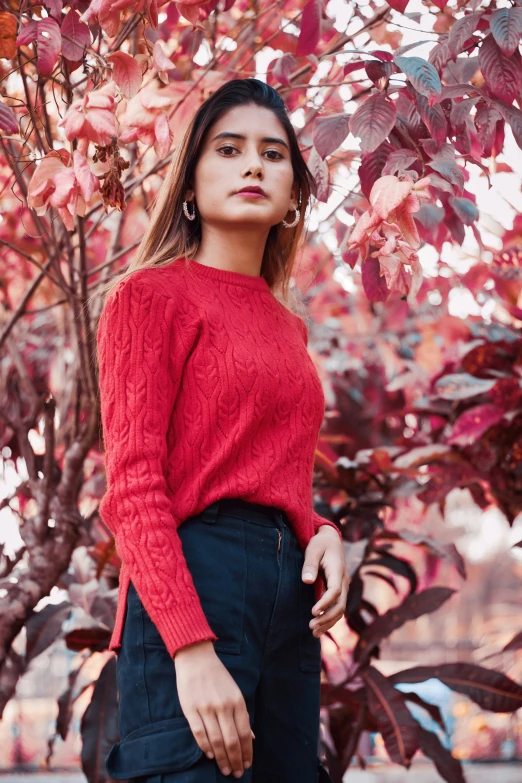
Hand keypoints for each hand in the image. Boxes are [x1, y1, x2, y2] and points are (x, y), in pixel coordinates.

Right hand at [174, 640, 253, 777]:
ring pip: (216, 740)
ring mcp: (206, 708)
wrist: (196, 657)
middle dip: (236, 760)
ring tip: (225, 769)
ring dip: (222, 758)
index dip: (247, 752)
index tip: (247, 765)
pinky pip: (199, 733)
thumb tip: (252, 737)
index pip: (245, 733)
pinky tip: (210, 755)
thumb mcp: (235, 691)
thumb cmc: (217, 675)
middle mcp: (223, 706)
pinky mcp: (191, 709)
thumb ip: (242, 714)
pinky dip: (205, 747)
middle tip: (236, 774)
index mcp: (237, 701)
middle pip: (231, 740)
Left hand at [302, 526, 347, 636]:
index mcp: (337, 571)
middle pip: (340, 604)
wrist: (331, 540)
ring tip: (314, 632)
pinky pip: (337, 607)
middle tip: (311, 626)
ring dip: (328, 622)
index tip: (313, 612)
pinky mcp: (338, 591)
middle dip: (327, 618)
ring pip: (340, 609)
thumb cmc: (320, 544)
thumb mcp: (313, 549)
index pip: (335, 591)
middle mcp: (343, 581)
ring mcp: (342, 587)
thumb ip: (310, 565)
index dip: (325, 603)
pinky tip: (319, 628)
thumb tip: (307, 581)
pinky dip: (330, 619)